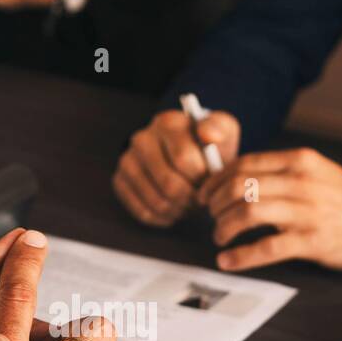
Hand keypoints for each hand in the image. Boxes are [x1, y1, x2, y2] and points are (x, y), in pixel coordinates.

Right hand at [112, 109, 240, 227]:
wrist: (185, 156)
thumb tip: (208, 136)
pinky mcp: (119, 181)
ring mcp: (127, 160)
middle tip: (200, 202)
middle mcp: (142, 138)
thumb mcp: (222, 132)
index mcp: (168, 122)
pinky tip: (174, 212)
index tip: (210, 183)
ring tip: (189, 207)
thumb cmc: (207, 147)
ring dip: (178, 211)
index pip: (184, 160)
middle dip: (190, 199)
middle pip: (169, 184)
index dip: (201, 180)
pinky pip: (142, 211)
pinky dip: (162, 218)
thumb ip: (220, 129)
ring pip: (156, 201)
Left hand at [199, 148, 341, 271]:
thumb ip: (282, 173)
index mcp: (299, 161)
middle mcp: (301, 182)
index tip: (207, 195)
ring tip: (220, 237)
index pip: (244, 165)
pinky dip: (241, 256)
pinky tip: (228, 261)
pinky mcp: (311, 241)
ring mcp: (306, 212)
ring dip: (224, 227)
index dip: (217, 181)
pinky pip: (266, 247)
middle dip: (216, 204)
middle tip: (211, 217)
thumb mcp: (316, 172)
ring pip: (248, 213)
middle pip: (239, 187)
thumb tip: (239, 180)